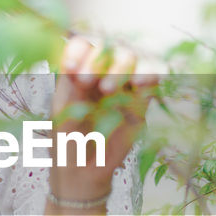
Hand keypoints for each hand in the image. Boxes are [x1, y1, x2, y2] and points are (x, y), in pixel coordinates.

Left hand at [49, 33, 160, 200]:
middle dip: (99, 59)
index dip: (79, 50)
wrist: (82, 170)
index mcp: (80, 69)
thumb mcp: (62, 111)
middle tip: (86, 81)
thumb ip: (69, 85)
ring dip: (123, 65)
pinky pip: (153, 78)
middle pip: (110, 47)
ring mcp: (125, 84)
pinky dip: (151, 73)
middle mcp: (103, 72)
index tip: (70, 69)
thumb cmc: (66, 140)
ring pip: (133, 57)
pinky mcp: (143, 99)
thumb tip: (77, 61)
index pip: (84, 44)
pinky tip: (140, 82)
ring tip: (109, 88)